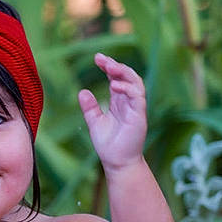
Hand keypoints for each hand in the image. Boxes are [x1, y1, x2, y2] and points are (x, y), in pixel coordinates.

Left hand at [77, 53, 146, 170]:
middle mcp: (128, 102)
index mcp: (118, 101)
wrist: (117, 163)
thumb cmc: (108, 145)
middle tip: (102, 59)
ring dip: (123, 72)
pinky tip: (114, 85)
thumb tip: (82, 91)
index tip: (97, 58)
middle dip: (116, 65)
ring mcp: (135, 108)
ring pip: (136, 82)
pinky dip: (127, 88)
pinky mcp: (139, 115)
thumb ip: (90, 107)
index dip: (108, 67)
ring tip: (109, 66)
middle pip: (127, 77)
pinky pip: (138, 96)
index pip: (116, 78)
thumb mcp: (94, 122)